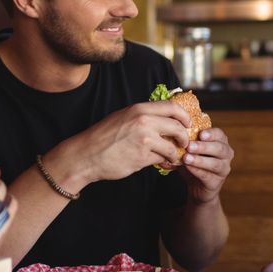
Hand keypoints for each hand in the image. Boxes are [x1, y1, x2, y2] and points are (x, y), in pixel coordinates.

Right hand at [69, 100, 192, 182]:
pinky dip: (164, 162)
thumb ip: (143, 116)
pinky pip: (161, 159)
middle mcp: (144, 122)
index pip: (172, 107)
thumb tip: (164, 118)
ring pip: (171, 147)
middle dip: (184, 137)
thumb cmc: (103, 137)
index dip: (184, 116)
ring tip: (171, 157)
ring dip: (174, 153)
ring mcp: (144, 140)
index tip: (187, 123)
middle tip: (184, 143)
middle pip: (177, 127)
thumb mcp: (123, 117)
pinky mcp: (142, 157)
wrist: (86, 155)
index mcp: (139, 109)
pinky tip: (162, 164)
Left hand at [180, 126, 233, 203]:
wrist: (196, 186)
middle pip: (219, 148)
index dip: (211, 133)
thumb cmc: (194, 162)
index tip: (200, 134)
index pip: (219, 134)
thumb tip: (170, 135)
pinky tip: (188, 167)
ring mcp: (223, 169)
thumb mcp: (189, 150)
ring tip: (186, 158)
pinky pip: (207, 176)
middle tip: (189, 146)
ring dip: (200, 160)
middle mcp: (226, 154)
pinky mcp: (216, 182)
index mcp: (221, 142)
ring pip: (215, 163)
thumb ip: (183, 142)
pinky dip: (197, 171)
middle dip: (204, 147)